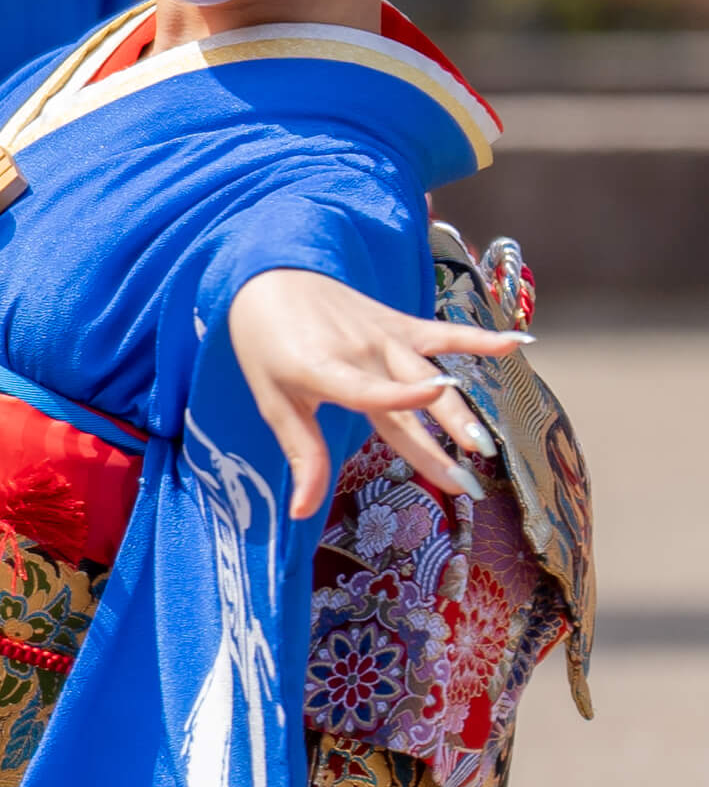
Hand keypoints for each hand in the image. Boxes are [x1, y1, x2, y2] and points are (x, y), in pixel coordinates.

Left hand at [229, 269, 529, 520]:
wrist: (268, 275)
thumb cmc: (266, 345)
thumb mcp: (273, 400)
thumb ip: (302, 454)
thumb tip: (301, 512)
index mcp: (324, 369)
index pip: (364, 387)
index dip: (396, 394)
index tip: (434, 397)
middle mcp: (360, 350)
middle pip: (406, 398)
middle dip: (437, 439)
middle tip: (468, 481)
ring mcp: (383, 334)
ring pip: (429, 372)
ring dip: (458, 408)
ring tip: (484, 444)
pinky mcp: (397, 322)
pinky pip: (443, 333)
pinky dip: (480, 337)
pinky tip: (519, 344)